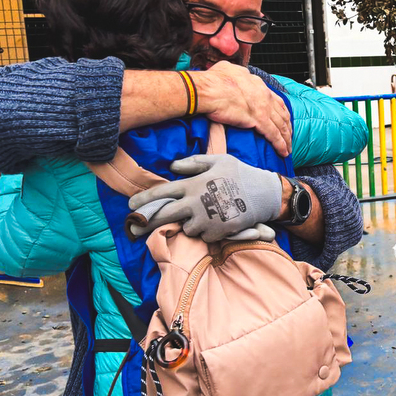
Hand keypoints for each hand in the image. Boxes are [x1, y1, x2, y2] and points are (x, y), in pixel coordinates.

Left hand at [128, 154, 283, 241]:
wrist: (265, 193)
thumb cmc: (241, 174)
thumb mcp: (219, 160)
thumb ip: (194, 162)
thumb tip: (172, 167)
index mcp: (193, 184)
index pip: (162, 192)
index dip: (144, 200)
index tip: (130, 206)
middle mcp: (196, 202)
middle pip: (164, 215)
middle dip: (147, 222)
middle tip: (134, 227)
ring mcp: (206, 218)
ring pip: (185, 228)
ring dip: (188, 225)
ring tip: (199, 218)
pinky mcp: (217, 231)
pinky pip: (203, 235)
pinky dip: (205, 231)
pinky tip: (214, 223)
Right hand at [190, 62, 292, 156]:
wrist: (208, 89)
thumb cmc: (212, 80)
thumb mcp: (228, 70)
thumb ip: (235, 73)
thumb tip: (233, 73)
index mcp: (257, 83)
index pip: (274, 98)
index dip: (279, 109)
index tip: (281, 117)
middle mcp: (264, 95)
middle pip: (282, 112)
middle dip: (287, 125)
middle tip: (289, 135)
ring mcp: (263, 108)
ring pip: (281, 125)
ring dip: (286, 138)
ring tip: (288, 147)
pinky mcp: (259, 120)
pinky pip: (274, 135)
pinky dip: (280, 144)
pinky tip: (283, 151)